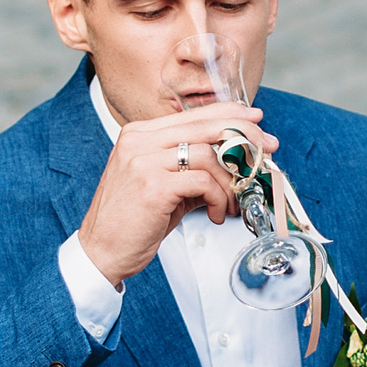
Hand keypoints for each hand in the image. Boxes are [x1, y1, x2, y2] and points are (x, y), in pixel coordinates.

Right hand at [75, 107, 278, 287]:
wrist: (101, 251)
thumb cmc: (132, 221)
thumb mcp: (162, 184)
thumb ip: (191, 168)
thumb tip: (234, 161)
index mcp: (140, 134)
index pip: (194, 114)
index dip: (230, 114)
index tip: (256, 121)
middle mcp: (139, 141)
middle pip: (205, 126)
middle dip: (244, 138)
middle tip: (266, 152)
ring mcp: (144, 161)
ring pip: (208, 155)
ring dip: (230, 181)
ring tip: (232, 203)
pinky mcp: (153, 186)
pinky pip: (203, 182)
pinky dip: (219, 198)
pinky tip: (217, 214)